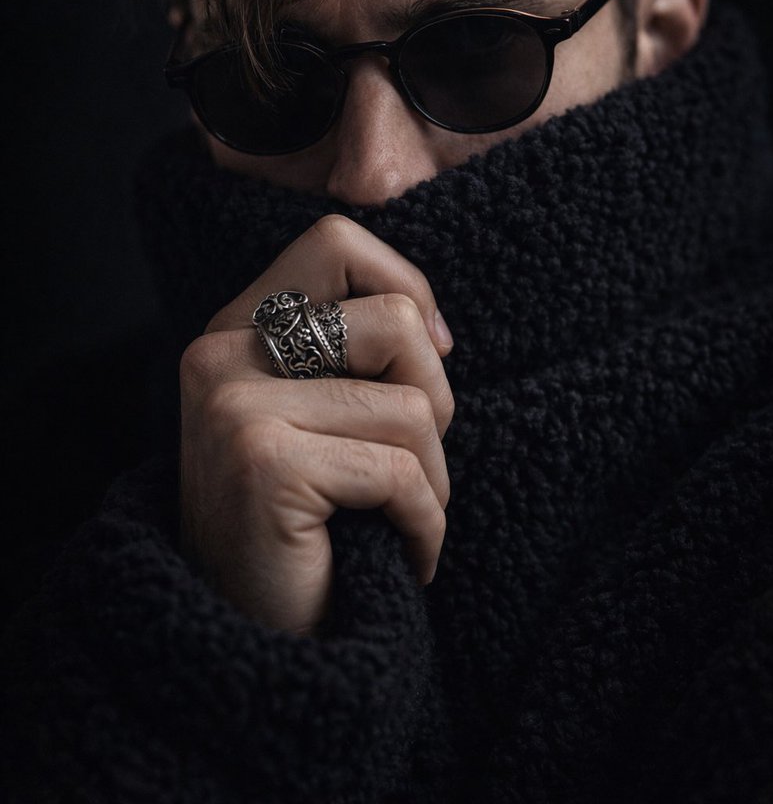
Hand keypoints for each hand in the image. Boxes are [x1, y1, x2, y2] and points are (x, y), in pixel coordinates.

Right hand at [179, 214, 454, 634]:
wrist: (256, 646)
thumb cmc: (308, 526)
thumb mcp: (322, 417)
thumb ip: (352, 354)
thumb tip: (433, 324)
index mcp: (234, 331)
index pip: (336, 243)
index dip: (405, 287)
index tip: (429, 357)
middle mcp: (220, 355)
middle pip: (396, 319)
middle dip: (435, 400)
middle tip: (410, 465)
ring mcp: (235, 404)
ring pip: (415, 407)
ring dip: (433, 479)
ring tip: (397, 519)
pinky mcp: (264, 460)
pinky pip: (404, 472)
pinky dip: (425, 526)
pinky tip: (399, 558)